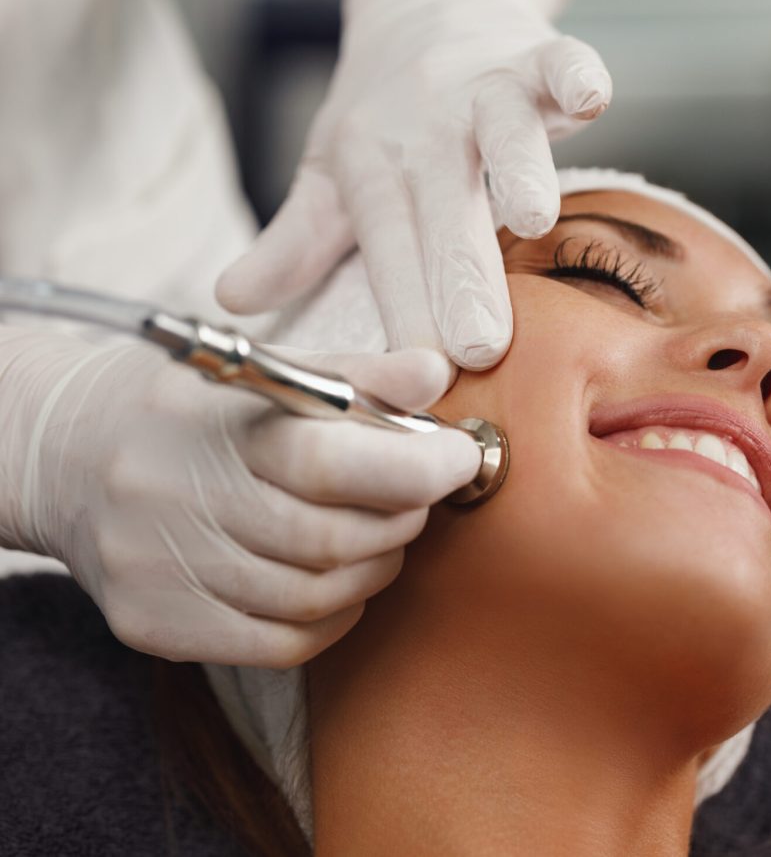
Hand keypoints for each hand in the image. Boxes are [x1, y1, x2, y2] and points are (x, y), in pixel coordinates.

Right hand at [0, 330, 478, 665]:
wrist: (67, 456)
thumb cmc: (186, 407)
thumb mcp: (265, 371)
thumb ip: (355, 375)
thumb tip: (435, 376)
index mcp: (209, 423)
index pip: (328, 461)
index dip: (414, 467)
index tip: (458, 456)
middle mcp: (175, 499)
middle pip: (328, 539)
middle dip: (400, 518)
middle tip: (419, 495)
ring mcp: (159, 570)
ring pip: (311, 597)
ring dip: (373, 568)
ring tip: (382, 535)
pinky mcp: (154, 624)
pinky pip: (277, 644)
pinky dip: (332, 617)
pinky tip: (340, 585)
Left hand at [217, 0, 610, 368]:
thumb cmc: (385, 105)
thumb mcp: (328, 172)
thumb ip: (292, 241)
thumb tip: (230, 302)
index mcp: (371, 168)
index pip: (388, 251)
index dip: (403, 312)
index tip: (418, 374)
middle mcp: (423, 132)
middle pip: (443, 211)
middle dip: (460, 278)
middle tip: (477, 347)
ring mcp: (480, 90)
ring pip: (500, 132)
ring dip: (518, 170)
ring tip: (535, 218)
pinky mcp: (531, 54)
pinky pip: (558, 61)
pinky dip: (574, 73)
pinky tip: (592, 95)